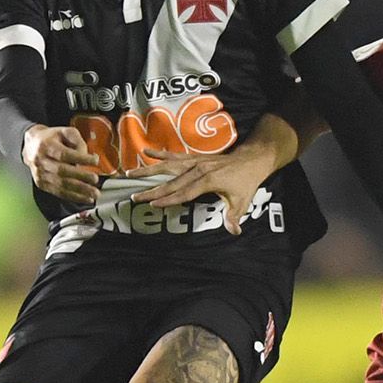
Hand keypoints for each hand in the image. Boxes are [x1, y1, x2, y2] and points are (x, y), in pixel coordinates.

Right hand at [22, 124, 100, 204]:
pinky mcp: (42, 184)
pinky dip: (73, 196)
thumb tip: (86, 156)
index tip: (95, 160)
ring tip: (94, 193)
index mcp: (46, 145)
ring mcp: (40, 174)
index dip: (80, 158)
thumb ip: (78, 141)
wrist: (31, 146)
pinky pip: (59, 192)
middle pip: (62, 171)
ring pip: (61, 184)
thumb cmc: (52, 138)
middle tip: (95, 179)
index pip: (64, 154)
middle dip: (81, 177)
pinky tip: (85, 198)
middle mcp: (41, 161)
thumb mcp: (65, 132)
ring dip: (80, 190)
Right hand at [121, 144, 277, 234]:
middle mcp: (198, 169)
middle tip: (135, 196)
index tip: (153, 205)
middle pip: (171, 181)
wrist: (251, 159)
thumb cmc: (246, 181)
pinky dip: (160, 154)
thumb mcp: (242, 201)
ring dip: (149, 169)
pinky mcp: (195, 157)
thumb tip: (234, 231)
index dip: (168, 199)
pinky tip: (146, 151)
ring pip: (168, 165)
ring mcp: (195, 161)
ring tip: (131, 172)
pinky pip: (174, 155)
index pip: (184, 193)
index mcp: (208, 180)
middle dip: (152, 190)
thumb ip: (234, 217)